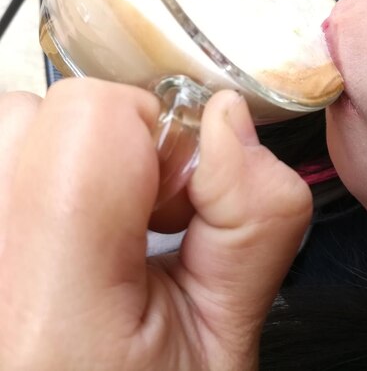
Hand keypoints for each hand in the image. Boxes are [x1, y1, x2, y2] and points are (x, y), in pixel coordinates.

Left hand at [0, 79, 311, 369]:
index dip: (155, 136)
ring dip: (63, 155)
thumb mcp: (224, 347)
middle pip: (32, 112)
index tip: (180, 195)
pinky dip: (33, 173)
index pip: (90, 116)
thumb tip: (230, 119)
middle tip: (138, 217)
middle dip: (110, 143)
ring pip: (6, 128)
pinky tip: (57, 234)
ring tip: (94, 228)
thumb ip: (251, 219)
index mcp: (46, 319)